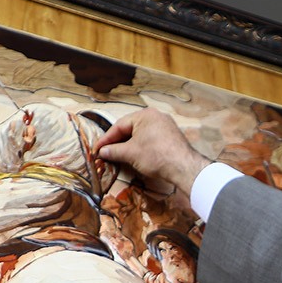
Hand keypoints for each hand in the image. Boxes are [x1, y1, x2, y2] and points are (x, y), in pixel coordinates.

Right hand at [95, 108, 211, 197]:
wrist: (184, 167)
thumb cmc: (156, 156)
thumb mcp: (130, 153)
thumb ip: (113, 151)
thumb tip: (102, 152)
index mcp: (145, 114)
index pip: (119, 125)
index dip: (106, 139)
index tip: (97, 149)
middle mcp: (156, 116)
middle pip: (131, 128)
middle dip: (118, 141)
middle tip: (106, 152)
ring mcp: (166, 126)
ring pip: (141, 134)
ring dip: (129, 145)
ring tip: (119, 156)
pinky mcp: (172, 136)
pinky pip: (151, 139)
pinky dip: (142, 146)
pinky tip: (136, 156)